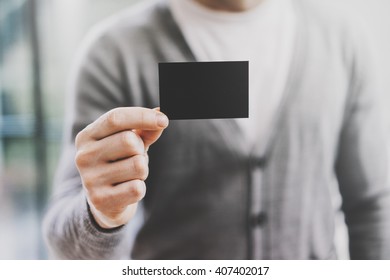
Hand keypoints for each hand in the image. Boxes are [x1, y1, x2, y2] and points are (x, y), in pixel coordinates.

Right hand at [75, 107, 168, 227]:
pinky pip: (137, 188)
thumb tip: (161, 115)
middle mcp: (84, 156)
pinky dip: (139, 188)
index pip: (116, 118)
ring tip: (129, 175)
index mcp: (87, 136)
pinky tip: (126, 190)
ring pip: (138, 165)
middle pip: (129, 141)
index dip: (142, 116)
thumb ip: (145, 130)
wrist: (104, 202)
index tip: (164, 120)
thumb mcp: (130, 143)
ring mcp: (90, 179)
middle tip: (133, 158)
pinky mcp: (101, 200)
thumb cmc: (119, 164)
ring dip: (142, 171)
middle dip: (140, 149)